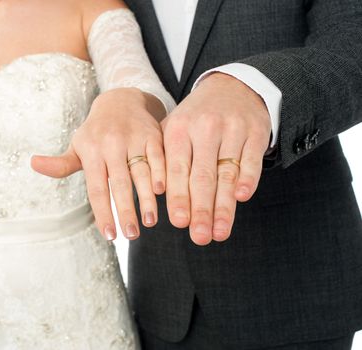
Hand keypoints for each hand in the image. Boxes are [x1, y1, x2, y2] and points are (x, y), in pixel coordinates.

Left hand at [31, 88, 166, 240]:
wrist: (121, 100)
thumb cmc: (96, 132)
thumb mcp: (77, 146)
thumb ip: (61, 164)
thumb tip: (33, 163)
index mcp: (92, 151)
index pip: (96, 189)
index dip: (103, 213)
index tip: (109, 235)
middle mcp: (112, 145)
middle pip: (119, 183)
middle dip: (126, 211)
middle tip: (130, 235)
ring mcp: (134, 139)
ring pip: (141, 172)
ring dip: (147, 198)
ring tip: (150, 221)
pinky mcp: (153, 135)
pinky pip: (158, 157)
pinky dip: (160, 174)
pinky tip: (163, 193)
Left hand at [162, 73, 270, 244]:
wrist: (232, 86)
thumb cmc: (196, 117)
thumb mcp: (175, 128)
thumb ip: (164, 157)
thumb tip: (155, 195)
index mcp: (180, 130)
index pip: (178, 169)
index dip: (179, 197)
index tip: (179, 223)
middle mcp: (205, 129)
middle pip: (203, 176)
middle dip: (201, 210)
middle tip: (199, 237)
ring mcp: (233, 130)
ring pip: (227, 173)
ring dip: (224, 206)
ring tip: (219, 232)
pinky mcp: (256, 132)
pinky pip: (252, 160)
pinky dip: (248, 179)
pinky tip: (242, 199)